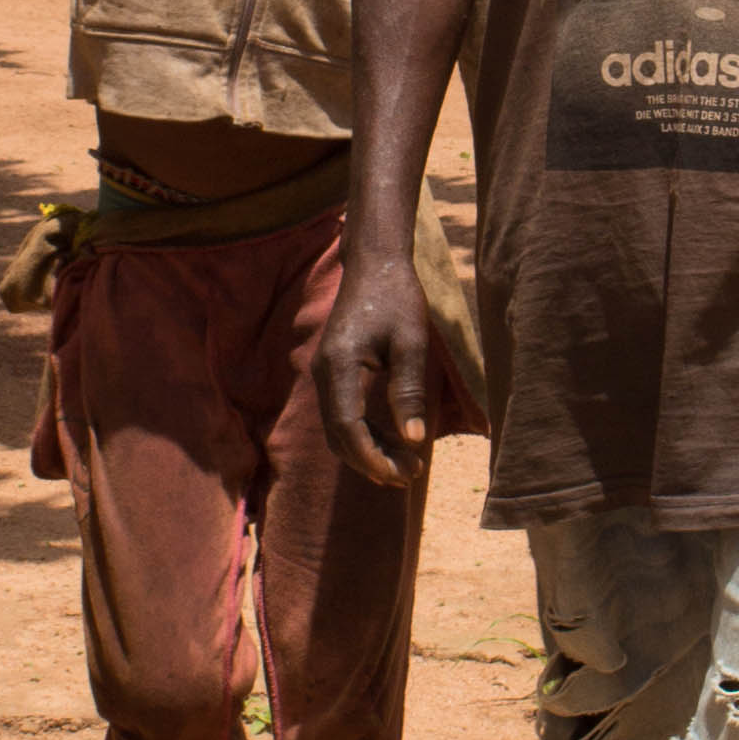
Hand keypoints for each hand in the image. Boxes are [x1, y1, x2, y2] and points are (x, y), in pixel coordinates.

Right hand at [314, 246, 435, 489]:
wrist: (375, 264)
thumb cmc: (397, 297)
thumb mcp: (411, 342)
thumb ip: (409, 390)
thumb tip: (414, 438)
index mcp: (339, 364)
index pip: (346, 425)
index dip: (370, 456)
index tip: (398, 474)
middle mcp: (323, 373)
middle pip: (339, 434)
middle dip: (372, 461)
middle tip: (410, 476)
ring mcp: (324, 373)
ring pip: (338, 428)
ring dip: (368, 451)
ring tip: (405, 467)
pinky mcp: (333, 373)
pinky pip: (342, 414)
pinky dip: (364, 435)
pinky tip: (391, 444)